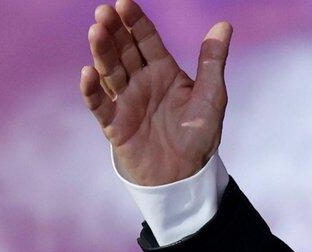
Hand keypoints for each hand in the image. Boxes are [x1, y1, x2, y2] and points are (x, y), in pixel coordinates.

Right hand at [79, 0, 231, 186]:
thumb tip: (224, 25)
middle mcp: (141, 81)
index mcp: (164, 71)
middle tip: (104, 11)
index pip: (146, 40)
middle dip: (114, 31)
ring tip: (96, 32)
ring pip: (110, 71)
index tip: (124, 3)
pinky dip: (92, 90)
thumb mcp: (212, 97)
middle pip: (124, 50)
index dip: (136, 22)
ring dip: (102, 52)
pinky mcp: (114, 123)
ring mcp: (125, 100)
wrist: (186, 175)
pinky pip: (99, 104)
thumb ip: (213, 62)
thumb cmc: (200, 135)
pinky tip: (87, 73)